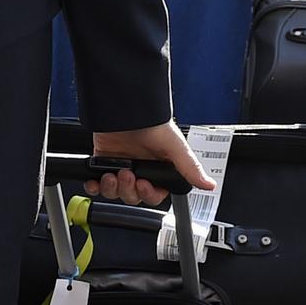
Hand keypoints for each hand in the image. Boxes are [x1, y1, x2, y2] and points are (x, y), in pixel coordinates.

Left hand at [85, 122, 217, 207]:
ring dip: (113, 189)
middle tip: (128, 175)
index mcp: (158, 169)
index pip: (154, 194)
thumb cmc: (152, 122)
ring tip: (113, 174)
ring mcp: (121, 166)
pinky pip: (97, 183)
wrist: (125, 107)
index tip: (144, 184)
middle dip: (129, 190)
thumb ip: (190, 169)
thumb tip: (210, 185)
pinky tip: (97, 181)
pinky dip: (96, 186)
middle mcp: (140, 169)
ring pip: (116, 192)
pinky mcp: (103, 162)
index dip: (148, 194)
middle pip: (134, 196)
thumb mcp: (175, 146)